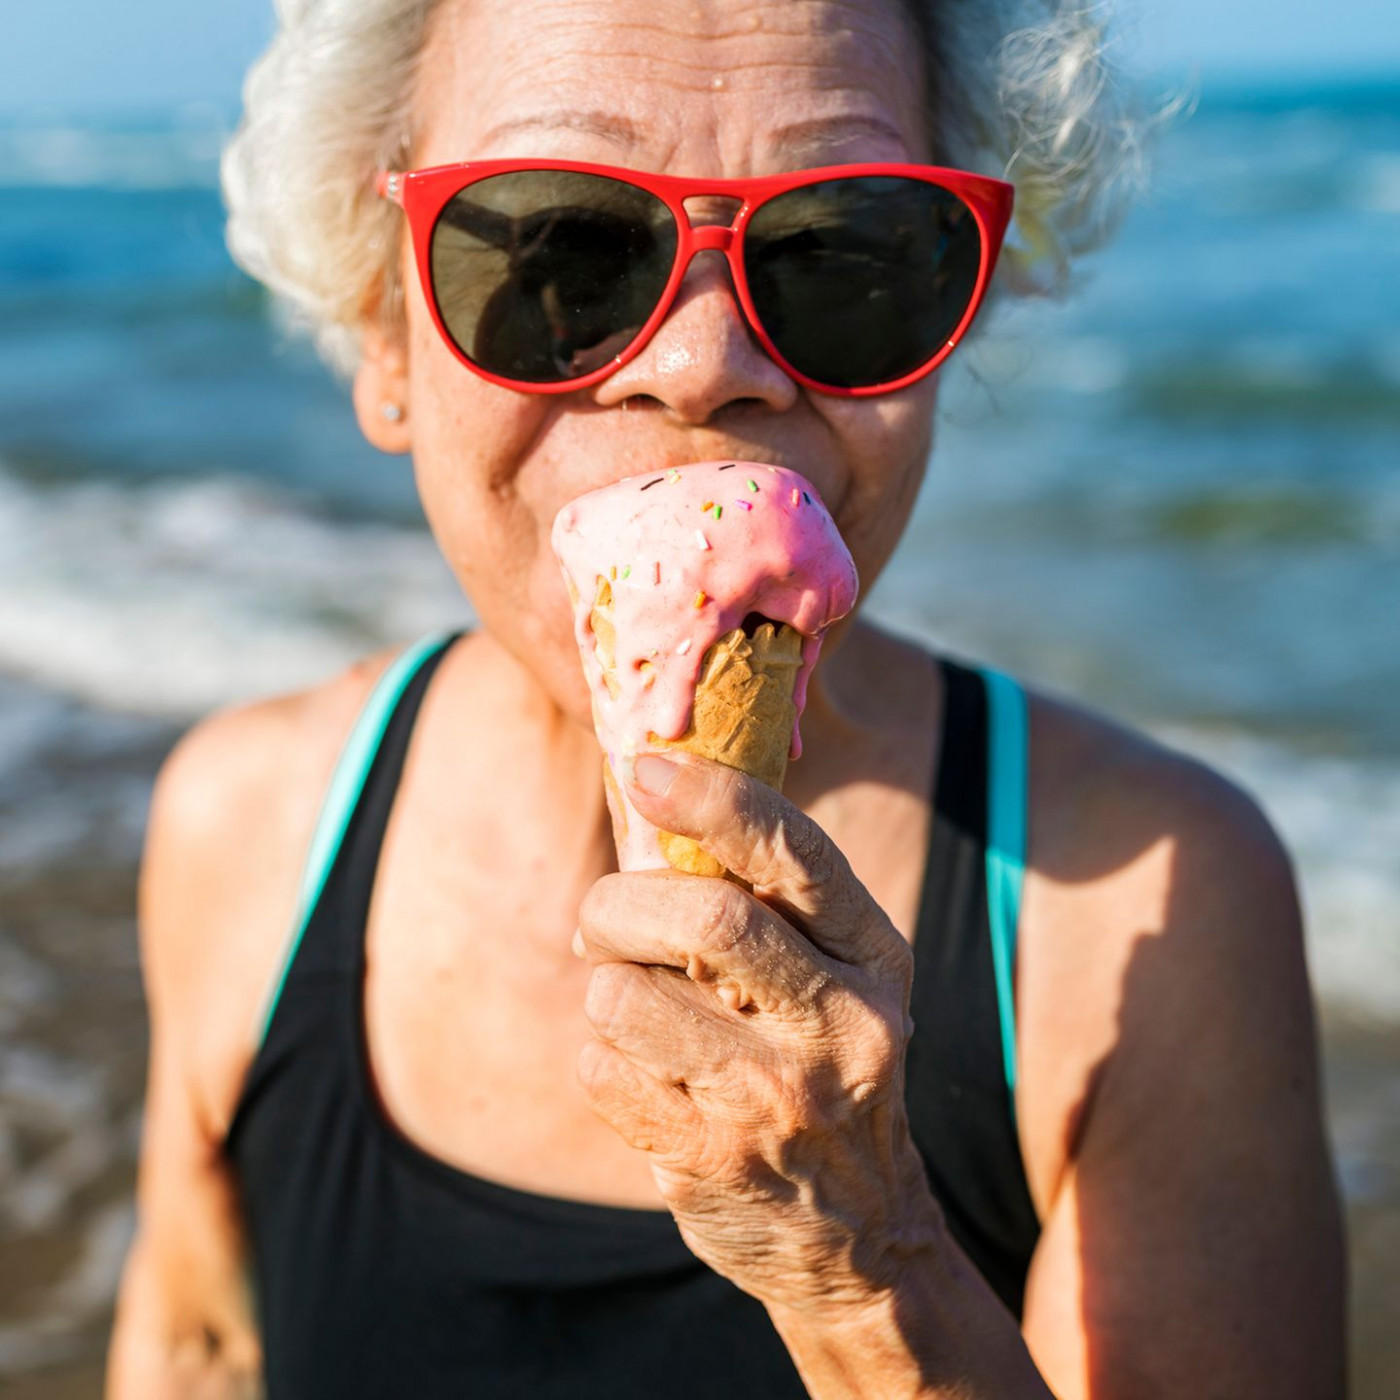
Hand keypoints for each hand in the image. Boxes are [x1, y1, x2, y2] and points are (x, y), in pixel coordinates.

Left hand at [575, 751, 944, 1316]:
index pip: (795, 852)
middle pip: (703, 918)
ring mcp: (779, 1098)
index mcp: (873, 956)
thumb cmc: (821, 1066)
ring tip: (633, 1012)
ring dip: (602, 991)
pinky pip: (600, 1068)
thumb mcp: (834, 980)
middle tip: (601, 923)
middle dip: (617, 906)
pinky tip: (645, 1078)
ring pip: (626, 997)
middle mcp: (843, 1023)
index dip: (714, 798)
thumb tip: (647, 800)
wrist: (861, 1238)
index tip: (646, 767)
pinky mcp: (714, 1159)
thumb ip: (765, 904)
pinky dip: (598, 1056)